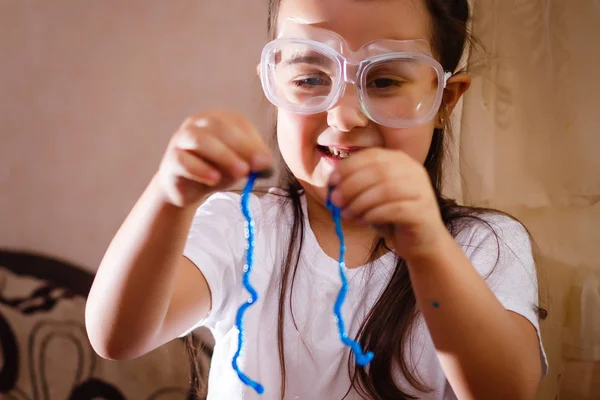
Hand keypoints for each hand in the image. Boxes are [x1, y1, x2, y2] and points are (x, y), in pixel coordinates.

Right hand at [156, 109, 271, 207]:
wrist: (187, 188)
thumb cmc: (216, 169)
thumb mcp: (239, 165)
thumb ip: (252, 162)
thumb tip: (266, 164)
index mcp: (218, 119)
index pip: (237, 123)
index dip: (253, 141)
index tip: (266, 162)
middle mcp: (197, 124)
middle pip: (218, 126)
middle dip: (241, 146)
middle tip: (256, 166)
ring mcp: (181, 139)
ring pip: (199, 140)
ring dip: (223, 155)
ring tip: (240, 173)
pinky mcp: (170, 159)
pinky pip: (183, 160)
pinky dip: (200, 169)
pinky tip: (214, 179)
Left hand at [328, 148, 448, 261]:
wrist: (421, 240)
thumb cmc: (391, 216)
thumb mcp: (369, 197)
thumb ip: (352, 187)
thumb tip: (329, 186)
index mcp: (400, 161)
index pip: (372, 155)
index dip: (349, 167)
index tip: (332, 182)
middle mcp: (413, 171)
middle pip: (378, 171)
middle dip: (351, 185)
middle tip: (336, 201)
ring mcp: (421, 190)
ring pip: (385, 190)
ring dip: (360, 202)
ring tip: (347, 214)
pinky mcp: (423, 211)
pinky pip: (395, 209)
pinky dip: (374, 214)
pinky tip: (364, 221)